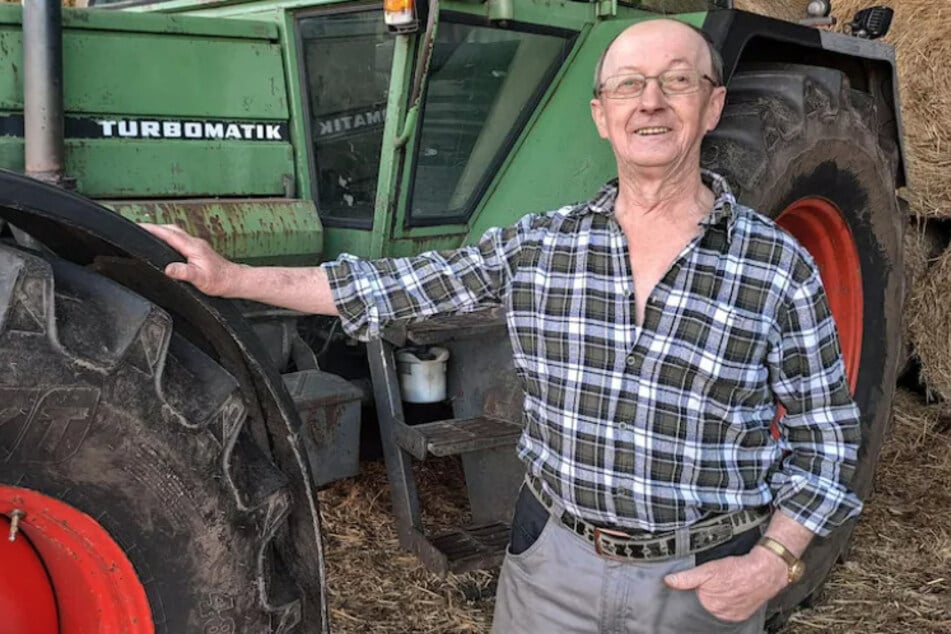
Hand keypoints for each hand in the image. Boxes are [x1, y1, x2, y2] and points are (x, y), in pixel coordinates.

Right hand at [139, 223, 240, 296]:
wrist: (234, 281)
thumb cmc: (220, 281)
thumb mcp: (199, 279)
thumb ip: (183, 272)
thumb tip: (167, 269)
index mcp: (193, 247)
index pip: (168, 234)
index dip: (152, 229)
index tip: (137, 226)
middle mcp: (195, 243)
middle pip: (171, 229)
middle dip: (154, 227)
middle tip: (138, 228)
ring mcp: (197, 246)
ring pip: (175, 233)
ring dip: (161, 231)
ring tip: (148, 234)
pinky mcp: (198, 250)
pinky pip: (180, 239)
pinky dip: (169, 238)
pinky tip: (165, 245)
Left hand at [664, 546, 787, 621]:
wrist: (764, 572)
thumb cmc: (738, 569)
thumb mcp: (708, 569)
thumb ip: (687, 577)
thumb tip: (669, 581)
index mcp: (709, 605)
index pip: (692, 605)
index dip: (690, 597)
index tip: (691, 592)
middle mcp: (720, 613)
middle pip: (704, 608)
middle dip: (703, 599)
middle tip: (708, 587)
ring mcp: (732, 615)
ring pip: (717, 610)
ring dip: (715, 602)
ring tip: (720, 589)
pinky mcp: (741, 615)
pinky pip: (729, 611)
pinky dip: (726, 604)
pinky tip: (728, 594)